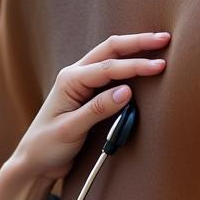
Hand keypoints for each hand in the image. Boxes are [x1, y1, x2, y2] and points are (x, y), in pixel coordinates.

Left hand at [0, 32, 168, 199]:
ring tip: (159, 44)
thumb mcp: (70, 130)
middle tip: (165, 39)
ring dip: (134, 50)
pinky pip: (110, 73)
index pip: (107, 68)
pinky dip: (128, 65)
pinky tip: (143, 62)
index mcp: (69, 80)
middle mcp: (75, 75)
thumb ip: (97, 109)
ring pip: (111, 57)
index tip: (159, 67)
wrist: (34, 160)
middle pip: (110, 50)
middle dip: (138, 43)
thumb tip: (126, 91)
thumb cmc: (46, 145)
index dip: (135, 66)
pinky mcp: (88, 95)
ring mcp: (82, 84)